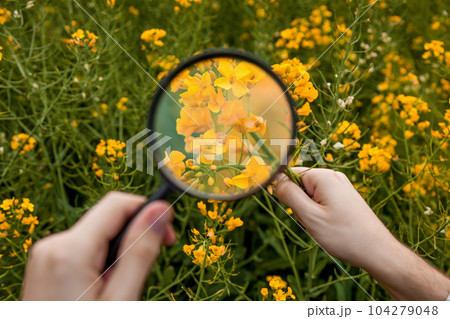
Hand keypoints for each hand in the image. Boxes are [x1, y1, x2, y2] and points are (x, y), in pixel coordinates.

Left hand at [21, 191, 175, 300]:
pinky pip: (83, 247)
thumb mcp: (121, 298)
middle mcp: (53, 245)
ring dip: (118, 250)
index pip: (117, 204)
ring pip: (97, 233)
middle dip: (134, 234)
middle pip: (107, 218)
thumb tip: (161, 210)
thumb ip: (140, 251)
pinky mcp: (47, 264)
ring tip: (121, 286)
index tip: (168, 237)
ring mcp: (46, 254)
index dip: (148, 211)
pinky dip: (102, 259)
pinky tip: (104, 286)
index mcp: (70, 250)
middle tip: (147, 269)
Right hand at [274, 167, 394, 267]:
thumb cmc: (344, 235)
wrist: (378, 251)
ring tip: (324, 227)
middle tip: (312, 222)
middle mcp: (333, 177)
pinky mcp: (346, 198)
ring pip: (311, 196)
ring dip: (309, 212)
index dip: (285, 192)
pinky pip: (322, 202)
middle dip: (300, 205)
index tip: (292, 210)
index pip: (290, 174)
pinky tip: (331, 228)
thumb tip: (274, 178)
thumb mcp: (309, 216)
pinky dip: (320, 215)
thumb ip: (289, 194)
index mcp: (324, 177)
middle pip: (301, 185)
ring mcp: (341, 187)